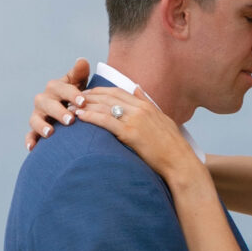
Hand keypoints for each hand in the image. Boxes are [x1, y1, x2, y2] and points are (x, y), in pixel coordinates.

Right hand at [28, 59, 92, 148]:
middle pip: (47, 103)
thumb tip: (82, 61)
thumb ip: (80, 73)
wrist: (69, 110)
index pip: (61, 88)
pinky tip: (32, 148)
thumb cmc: (76, 96)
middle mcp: (44, 100)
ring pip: (35, 119)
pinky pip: (30, 135)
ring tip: (50, 133)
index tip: (83, 102)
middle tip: (71, 120)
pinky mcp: (35, 130)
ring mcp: (38, 115)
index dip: (71, 94)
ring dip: (41, 125)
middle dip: (58, 111)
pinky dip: (30, 141)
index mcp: (55, 88)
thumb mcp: (79, 84)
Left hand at [71, 86, 196, 187]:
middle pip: (108, 97)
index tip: (88, 93)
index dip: (101, 91)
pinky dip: (91, 117)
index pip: (118, 92)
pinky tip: (80, 117)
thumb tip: (136, 88)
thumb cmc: (172, 145)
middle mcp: (140, 109)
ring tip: (71, 106)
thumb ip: (147, 103)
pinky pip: (106, 121)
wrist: (179, 162)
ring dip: (86, 105)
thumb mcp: (162, 118)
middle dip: (89, 96)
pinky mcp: (130, 133)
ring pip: (105, 107)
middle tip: (73, 97)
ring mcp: (135, 120)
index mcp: (146, 105)